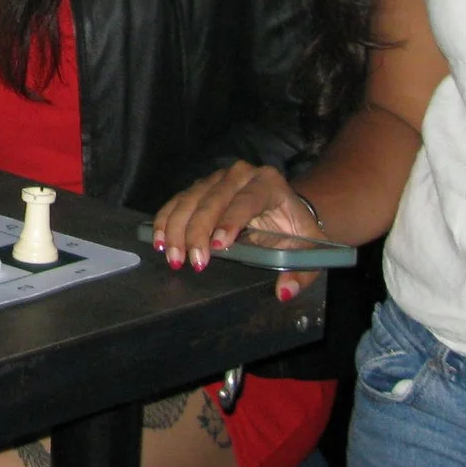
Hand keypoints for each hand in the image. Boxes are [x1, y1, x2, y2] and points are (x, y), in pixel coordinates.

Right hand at [150, 161, 324, 301]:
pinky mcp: (200, 187)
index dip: (231, 221)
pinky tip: (158, 241)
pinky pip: (178, 200)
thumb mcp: (307, 251)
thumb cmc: (295, 231)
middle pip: (213, 199)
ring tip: (173, 257)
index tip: (218, 246)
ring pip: (191, 199)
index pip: (247, 200)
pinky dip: (165, 220)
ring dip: (176, 228)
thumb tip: (283, 292)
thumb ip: (300, 273)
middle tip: (191, 262)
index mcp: (270, 184)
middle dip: (198, 231)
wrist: (285, 210)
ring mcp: (217, 178)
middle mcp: (241, 175)